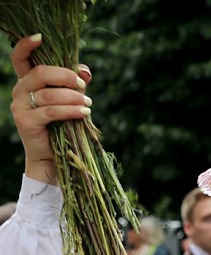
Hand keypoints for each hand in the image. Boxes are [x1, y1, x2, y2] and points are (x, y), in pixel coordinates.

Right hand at [10, 35, 92, 184]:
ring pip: (48, 94)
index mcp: (26, 81)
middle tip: (83, 85)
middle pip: (40, 73)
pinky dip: (70, 110)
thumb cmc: (61, 127)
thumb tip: (86, 71)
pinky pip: (51, 112)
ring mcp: (20, 106)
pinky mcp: (26, 121)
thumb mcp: (68, 102)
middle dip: (65, 76)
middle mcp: (19, 91)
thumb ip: (75, 84)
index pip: (20, 58)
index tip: (40, 37)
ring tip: (88, 102)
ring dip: (72, 96)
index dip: (26, 45)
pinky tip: (83, 112)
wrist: (52, 158)